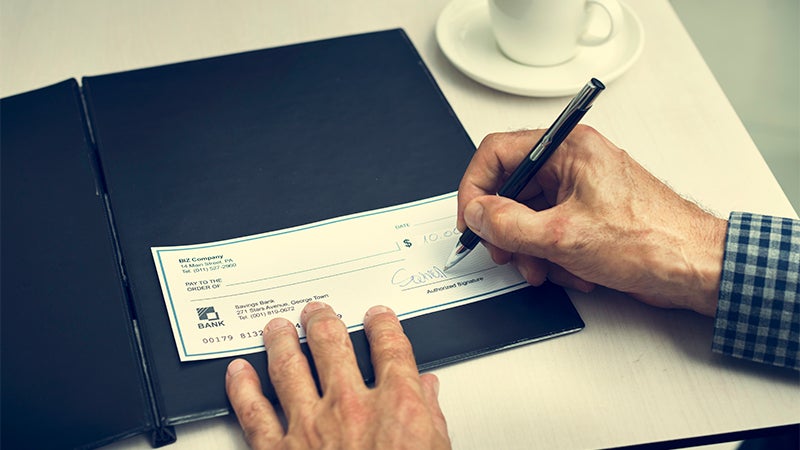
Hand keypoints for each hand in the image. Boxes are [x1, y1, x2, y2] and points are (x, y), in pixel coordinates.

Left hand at [225, 302, 449, 448]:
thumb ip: (431, 415)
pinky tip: (237, 372)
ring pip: (288, 366)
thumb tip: (429, 389)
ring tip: (277, 327)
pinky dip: (241, 388)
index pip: (390, 346)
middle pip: (332, 344)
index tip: (377, 316)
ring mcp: (310, 426)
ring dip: (280, 340)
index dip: (382, 324)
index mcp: (396, 403)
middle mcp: (349, 405)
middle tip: (317, 310)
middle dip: (323, 321)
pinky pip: (253, 412)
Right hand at [456, 126, 726, 316]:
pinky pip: (551, 233)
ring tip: (545, 269)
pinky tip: (575, 271)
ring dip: (531, 250)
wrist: (695, 268)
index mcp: (567, 148)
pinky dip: (554, 257)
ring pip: (529, 216)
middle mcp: (573, 163)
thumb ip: (509, 223)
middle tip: (505, 251)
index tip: (472, 220)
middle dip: (506, 229)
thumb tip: (478, 213)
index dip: (475, 187)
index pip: (497, 152)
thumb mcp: (563, 235)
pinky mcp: (589, 217)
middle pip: (512, 189)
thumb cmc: (652, 239)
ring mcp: (581, 191)